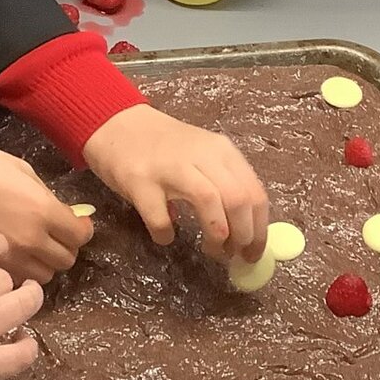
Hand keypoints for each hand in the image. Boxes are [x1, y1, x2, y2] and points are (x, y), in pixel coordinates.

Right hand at [0, 137, 91, 284]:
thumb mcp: (21, 169)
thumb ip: (46, 195)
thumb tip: (61, 212)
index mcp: (43, 211)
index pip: (81, 236)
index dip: (82, 229)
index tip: (76, 222)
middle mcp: (30, 240)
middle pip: (66, 260)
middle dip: (65, 247)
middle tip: (55, 235)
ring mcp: (7, 258)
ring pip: (43, 277)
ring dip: (43, 263)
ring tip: (32, 248)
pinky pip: (15, 280)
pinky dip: (19, 272)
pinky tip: (11, 256)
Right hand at [82, 105, 269, 261]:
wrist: (119, 125)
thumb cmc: (165, 148)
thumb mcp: (204, 156)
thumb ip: (225, 183)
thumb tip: (247, 231)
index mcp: (221, 151)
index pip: (255, 193)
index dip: (259, 230)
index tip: (253, 253)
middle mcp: (201, 155)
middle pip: (238, 199)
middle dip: (242, 236)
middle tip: (233, 255)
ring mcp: (170, 166)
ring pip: (209, 201)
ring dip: (216, 235)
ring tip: (212, 251)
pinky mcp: (140, 180)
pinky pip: (160, 217)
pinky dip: (166, 234)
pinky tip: (165, 236)